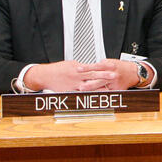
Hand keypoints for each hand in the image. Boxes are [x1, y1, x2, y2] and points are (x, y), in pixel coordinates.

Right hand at [23, 60, 138, 91]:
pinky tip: (96, 97)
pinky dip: (89, 95)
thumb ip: (81, 67)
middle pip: (94, 75)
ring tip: (109, 89)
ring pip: (89, 86)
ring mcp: (74, 84)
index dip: (104, 66)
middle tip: (115, 75)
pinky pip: (82, 93)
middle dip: (105, 75)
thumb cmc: (58, 69)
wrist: (46, 75)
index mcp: (78, 67)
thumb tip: (90, 66)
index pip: (93, 66)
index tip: (112, 66)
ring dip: (99, 87)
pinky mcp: (71, 91)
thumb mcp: (71, 64)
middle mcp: (77, 75)